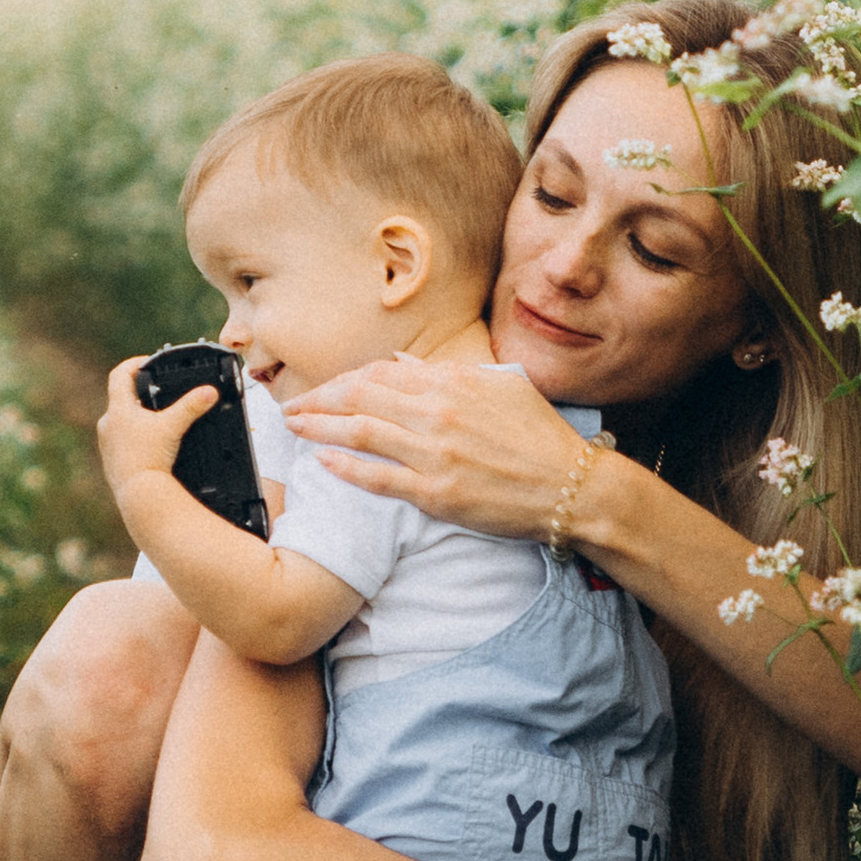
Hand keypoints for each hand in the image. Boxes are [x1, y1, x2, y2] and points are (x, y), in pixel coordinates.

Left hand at [97, 355, 220, 511]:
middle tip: (157, 391)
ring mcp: (107, 444)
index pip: (119, 374)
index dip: (134, 364)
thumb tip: (209, 391)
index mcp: (118, 410)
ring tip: (156, 419)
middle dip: (139, 393)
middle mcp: (108, 424)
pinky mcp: (112, 462)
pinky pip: (121, 442)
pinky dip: (134, 438)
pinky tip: (149, 445)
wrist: (138, 495)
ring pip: (120, 422)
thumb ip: (191, 406)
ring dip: (135, 417)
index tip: (147, 363)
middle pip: (120, 398)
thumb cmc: (150, 460)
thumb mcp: (173, 427)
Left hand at [284, 351, 586, 538]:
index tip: (321, 389)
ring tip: (292, 427)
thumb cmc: (541, 438)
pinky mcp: (437, 493)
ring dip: (319, 428)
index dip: (342, 381)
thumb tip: (404, 366)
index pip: (379, 374)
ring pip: (360, 432)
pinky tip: (322, 462)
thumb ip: (450, 374)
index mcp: (452, 383)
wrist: (571, 487)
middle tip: (289, 407)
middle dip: (318, 400)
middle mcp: (438, 413)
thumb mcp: (502, 387)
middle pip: (360, 397)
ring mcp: (435, 454)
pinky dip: (346, 468)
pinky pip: (379, 478)